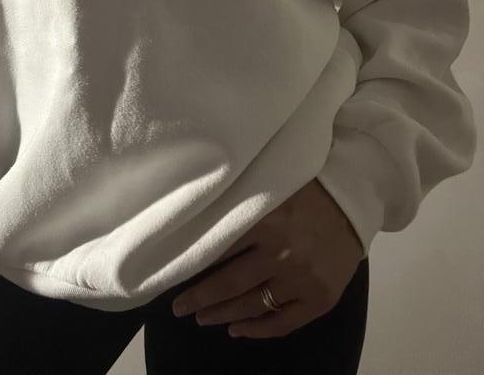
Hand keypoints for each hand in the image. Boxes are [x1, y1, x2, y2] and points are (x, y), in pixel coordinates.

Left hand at [171, 178, 364, 338]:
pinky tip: (237, 329)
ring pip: (252, 306)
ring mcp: (302, 280)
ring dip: (222, 315)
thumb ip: (240, 210)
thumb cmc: (305, 191)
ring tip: (202, 317)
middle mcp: (282, 253)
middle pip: (229, 284)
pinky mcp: (320, 299)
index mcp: (266, 221)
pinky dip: (257, 330)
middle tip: (179, 308)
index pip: (219, 250)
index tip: (171, 276)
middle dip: (199, 299)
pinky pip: (282, 323)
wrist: (351, 201)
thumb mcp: (268, 191)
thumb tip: (197, 230)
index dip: (192, 266)